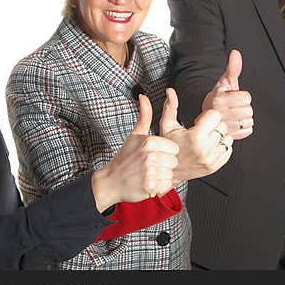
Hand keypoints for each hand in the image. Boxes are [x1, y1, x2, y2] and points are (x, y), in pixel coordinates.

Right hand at [91, 95, 178, 210]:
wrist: (111, 181)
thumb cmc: (124, 157)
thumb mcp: (135, 135)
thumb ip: (144, 116)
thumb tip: (143, 96)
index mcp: (149, 141)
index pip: (174, 148)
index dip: (166, 153)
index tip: (154, 155)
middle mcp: (149, 156)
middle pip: (174, 161)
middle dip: (165, 165)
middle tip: (150, 166)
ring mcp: (149, 172)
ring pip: (171, 174)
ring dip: (162, 176)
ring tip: (149, 174)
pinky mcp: (150, 187)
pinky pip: (166, 186)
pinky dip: (159, 187)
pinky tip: (149, 183)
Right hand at [161, 87, 232, 182]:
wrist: (169, 171)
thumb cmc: (168, 146)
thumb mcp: (167, 126)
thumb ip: (170, 107)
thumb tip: (170, 91)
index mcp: (195, 137)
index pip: (216, 116)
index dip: (208, 116)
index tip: (201, 121)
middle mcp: (205, 149)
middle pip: (223, 126)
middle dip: (214, 125)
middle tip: (203, 130)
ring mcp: (212, 159)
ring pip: (228, 138)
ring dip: (219, 136)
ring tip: (206, 139)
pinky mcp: (215, 166)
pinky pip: (229, 150)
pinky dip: (222, 146)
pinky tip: (209, 147)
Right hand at [201, 49, 253, 139]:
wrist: (208, 114)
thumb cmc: (218, 97)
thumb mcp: (225, 81)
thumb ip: (233, 68)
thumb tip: (236, 54)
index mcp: (219, 100)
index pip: (246, 98)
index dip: (243, 96)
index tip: (234, 97)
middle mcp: (220, 114)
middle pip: (249, 111)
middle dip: (244, 107)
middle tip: (234, 106)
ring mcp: (224, 128)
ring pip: (249, 122)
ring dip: (244, 118)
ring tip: (234, 114)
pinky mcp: (229, 137)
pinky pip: (247, 131)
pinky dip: (243, 128)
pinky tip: (235, 123)